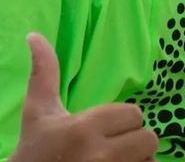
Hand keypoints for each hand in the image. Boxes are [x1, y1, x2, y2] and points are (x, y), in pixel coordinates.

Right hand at [10, 33, 159, 161]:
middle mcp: (101, 157)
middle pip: (148, 139)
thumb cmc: (35, 148)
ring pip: (150, 161)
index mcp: (83, 130)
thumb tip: (34, 35)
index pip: (133, 114)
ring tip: (118, 159)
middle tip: (115, 143)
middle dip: (135, 139)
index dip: (123, 118)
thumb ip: (44, 72)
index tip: (106, 125)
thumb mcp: (37, 110)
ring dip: (139, 159)